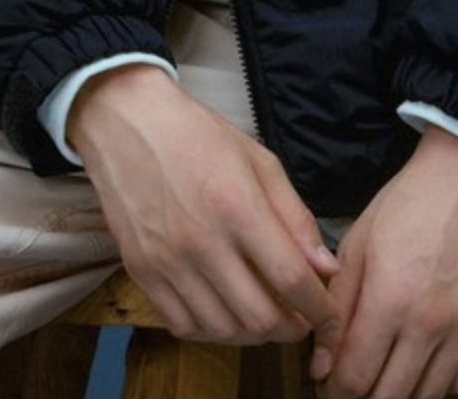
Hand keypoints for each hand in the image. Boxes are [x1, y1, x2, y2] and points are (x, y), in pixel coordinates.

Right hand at [68, 65, 340, 343]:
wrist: (127, 122)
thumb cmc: (198, 135)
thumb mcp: (258, 160)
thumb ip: (295, 216)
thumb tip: (326, 268)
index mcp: (238, 206)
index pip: (291, 279)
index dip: (320, 308)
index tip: (330, 315)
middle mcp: (202, 241)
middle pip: (259, 318)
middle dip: (291, 328)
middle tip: (300, 318)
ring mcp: (167, 261)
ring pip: (222, 329)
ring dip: (252, 334)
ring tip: (265, 316)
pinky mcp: (140, 271)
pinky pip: (182, 325)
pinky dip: (211, 330)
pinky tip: (224, 313)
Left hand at [312, 126, 457, 398]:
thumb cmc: (409, 202)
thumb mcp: (358, 243)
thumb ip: (338, 307)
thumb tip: (320, 364)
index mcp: (389, 298)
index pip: (354, 378)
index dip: (333, 392)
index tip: (325, 386)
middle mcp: (429, 324)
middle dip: (362, 398)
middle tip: (348, 384)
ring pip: (427, 398)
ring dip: (399, 394)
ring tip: (381, 375)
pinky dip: (436, 384)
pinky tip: (418, 364)